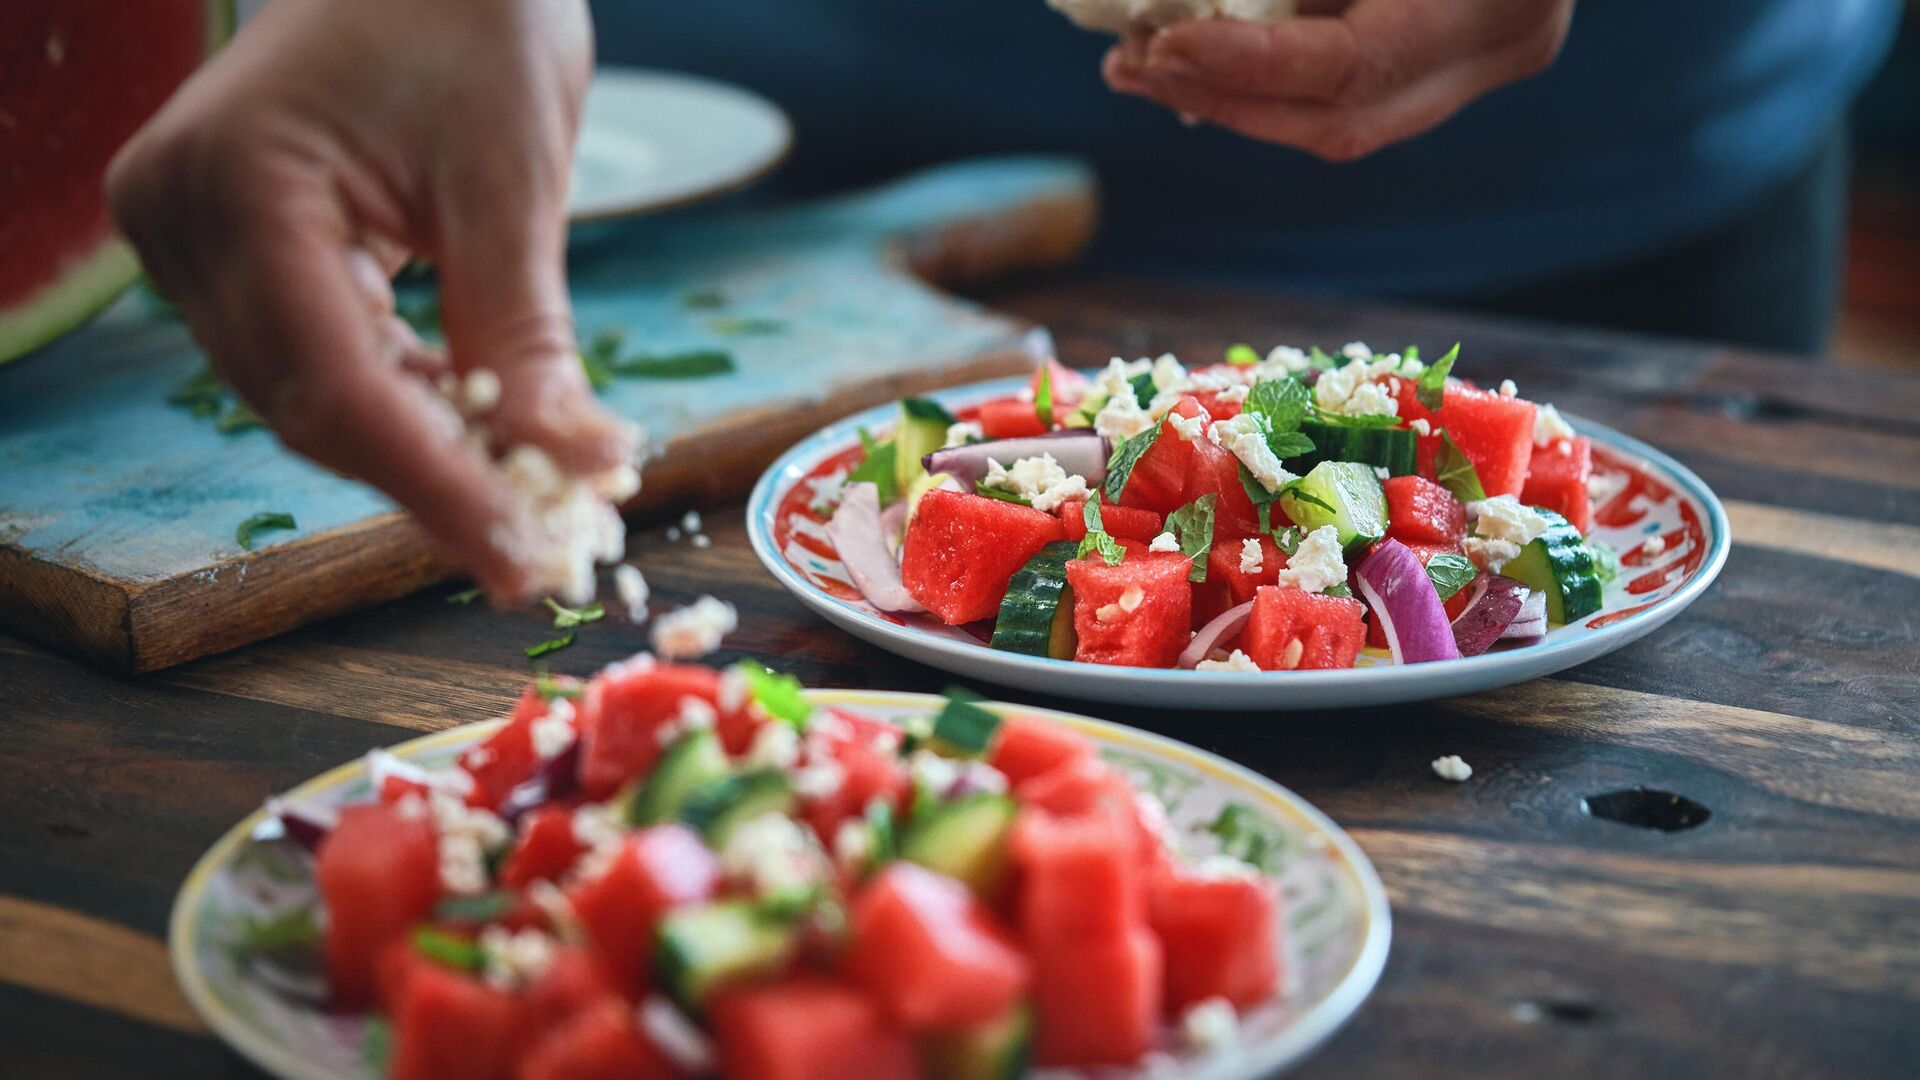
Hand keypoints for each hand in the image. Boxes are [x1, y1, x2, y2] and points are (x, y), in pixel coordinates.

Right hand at [107, 0, 636, 598]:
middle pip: (312, 407)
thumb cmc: (471, 17)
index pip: (336, 383)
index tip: (519, 560)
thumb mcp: (511, 179)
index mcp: (240, 184)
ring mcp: (194, 238)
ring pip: (312, 398)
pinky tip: (479, 441)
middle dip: (434, 487)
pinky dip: (404, 405)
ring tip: (525, 509)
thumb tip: (575, 468)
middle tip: (536, 557)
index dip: (435, 487)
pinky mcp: (231, 251)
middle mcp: (185, 220)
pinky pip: (316, 359)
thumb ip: (525, 334)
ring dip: (421, 457)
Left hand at [1103, 0, 1572, 160]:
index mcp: (1495, 1)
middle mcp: (1505, 43)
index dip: (1249, 62)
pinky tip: (1197, 59)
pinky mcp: (1457, 56)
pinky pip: (1349, 90)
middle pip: (1338, 118)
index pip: (1355, 64)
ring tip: (1141, 66)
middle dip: (1223, 97)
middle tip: (1134, 64)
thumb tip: (1207, 17)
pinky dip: (1270, 79)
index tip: (1166, 41)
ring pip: (1337, 120)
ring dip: (1231, 98)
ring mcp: (1486, 58)